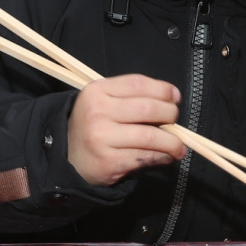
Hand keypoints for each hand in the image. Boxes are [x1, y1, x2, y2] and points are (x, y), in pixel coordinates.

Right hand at [66, 73, 182, 186]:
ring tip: (178, 147)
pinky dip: (162, 157)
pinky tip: (166, 156)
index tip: (174, 98)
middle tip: (175, 122)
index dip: (163, 90)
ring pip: (151, 136)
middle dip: (170, 115)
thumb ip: (131, 97)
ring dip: (172, 142)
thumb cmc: (93, 126)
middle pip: (148, 108)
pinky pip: (145, 157)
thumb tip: (172, 98)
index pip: (138, 83)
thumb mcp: (102, 102)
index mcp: (97, 91)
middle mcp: (97, 112)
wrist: (67, 158)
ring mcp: (101, 137)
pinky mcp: (108, 161)